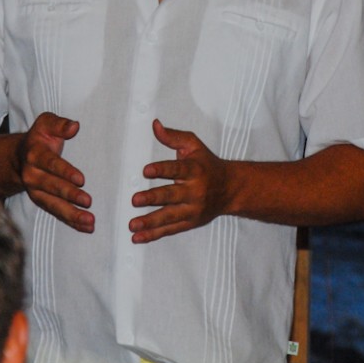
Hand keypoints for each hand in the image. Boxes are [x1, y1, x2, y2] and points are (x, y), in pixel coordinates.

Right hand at [17, 112, 93, 232]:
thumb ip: (60, 124)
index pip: (50, 164)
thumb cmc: (39, 138)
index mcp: (34, 154)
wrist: (19, 156)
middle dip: (69, 194)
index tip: (81, 179)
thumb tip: (74, 126)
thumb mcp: (46, 124)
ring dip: (71, 214)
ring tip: (89, 221)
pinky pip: (55, 213)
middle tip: (88, 201)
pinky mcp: (41, 201)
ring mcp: (34, 191)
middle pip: (51, 187)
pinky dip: (71, 221)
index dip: (65, 172)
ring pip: (53, 205)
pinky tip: (86, 227)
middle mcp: (31, 175)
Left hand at [129, 119, 229, 243]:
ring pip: (169, 217)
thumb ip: (173, 137)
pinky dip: (154, 235)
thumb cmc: (207, 165)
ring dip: (150, 221)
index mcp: (194, 170)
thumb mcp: (193, 146)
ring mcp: (192, 209)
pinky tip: (138, 237)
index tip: (146, 170)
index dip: (162, 169)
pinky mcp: (190, 222)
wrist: (230, 189)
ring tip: (133, 224)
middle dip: (153, 198)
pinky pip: (170, 230)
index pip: (177, 170)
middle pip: (172, 195)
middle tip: (135, 200)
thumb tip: (155, 125)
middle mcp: (194, 191)